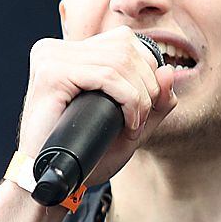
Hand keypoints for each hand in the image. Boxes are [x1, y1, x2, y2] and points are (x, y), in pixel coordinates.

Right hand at [17, 28, 180, 187]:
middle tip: (141, 122)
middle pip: (125, 48)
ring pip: (119, 61)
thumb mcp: (130, 125)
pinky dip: (128, 101)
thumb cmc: (87, 155)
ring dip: (140, 97)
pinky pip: (107, 76)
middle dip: (147, 86)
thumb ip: (155, 100)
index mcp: (69, 52)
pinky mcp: (51, 74)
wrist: (54, 180)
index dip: (147, 71)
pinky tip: (127, 124)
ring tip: (134, 126)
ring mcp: (51, 58)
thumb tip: (169, 70)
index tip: (146, 108)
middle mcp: (56, 48)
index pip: (124, 41)